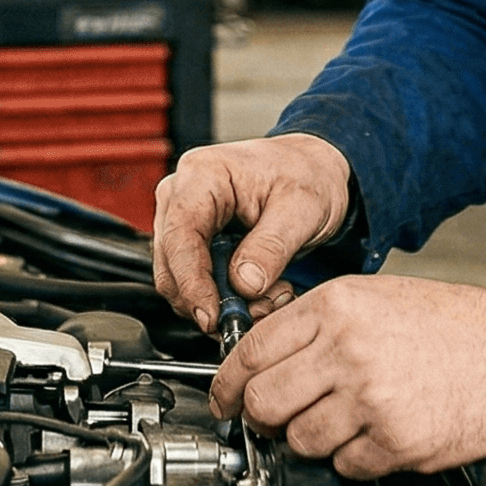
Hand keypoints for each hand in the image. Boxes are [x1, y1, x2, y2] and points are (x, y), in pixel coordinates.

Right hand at [152, 134, 353, 329]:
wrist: (311, 169)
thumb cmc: (305, 173)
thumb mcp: (302, 208)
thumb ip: (271, 247)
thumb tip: (244, 284)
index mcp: (202, 174)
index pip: (180, 237)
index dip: (192, 283)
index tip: (212, 316)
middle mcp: (181, 194)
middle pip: (173, 264)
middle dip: (211, 299)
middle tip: (256, 313)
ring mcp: (183, 218)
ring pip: (180, 279)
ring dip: (221, 301)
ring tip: (267, 298)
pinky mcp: (192, 239)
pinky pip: (195, 280)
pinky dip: (224, 297)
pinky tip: (258, 292)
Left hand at [212, 274, 485, 477]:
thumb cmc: (449, 325)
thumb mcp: (374, 297)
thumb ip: (316, 322)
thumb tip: (261, 355)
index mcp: (337, 307)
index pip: (252, 350)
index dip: (227, 381)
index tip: (224, 396)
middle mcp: (348, 350)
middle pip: (263, 402)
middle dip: (262, 417)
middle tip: (274, 418)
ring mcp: (370, 399)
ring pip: (300, 440)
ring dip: (312, 439)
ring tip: (342, 420)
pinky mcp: (395, 441)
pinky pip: (345, 465)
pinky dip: (354, 458)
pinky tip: (376, 433)